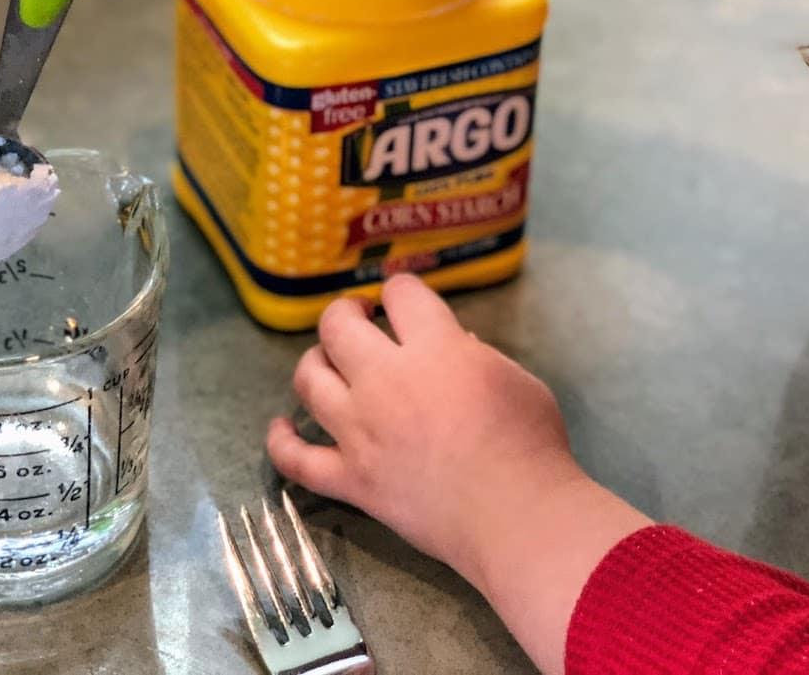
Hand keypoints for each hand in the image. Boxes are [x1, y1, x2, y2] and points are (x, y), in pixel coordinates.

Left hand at [267, 275, 585, 588]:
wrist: (516, 519)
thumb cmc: (530, 444)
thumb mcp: (518, 378)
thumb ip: (478, 356)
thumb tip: (452, 345)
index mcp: (433, 347)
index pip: (401, 293)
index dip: (402, 289)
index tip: (403, 297)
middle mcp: (384, 380)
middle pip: (338, 327)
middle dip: (345, 313)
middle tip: (360, 319)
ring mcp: (360, 431)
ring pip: (309, 380)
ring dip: (315, 362)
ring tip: (329, 362)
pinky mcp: (351, 480)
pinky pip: (298, 460)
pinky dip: (281, 442)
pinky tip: (279, 427)